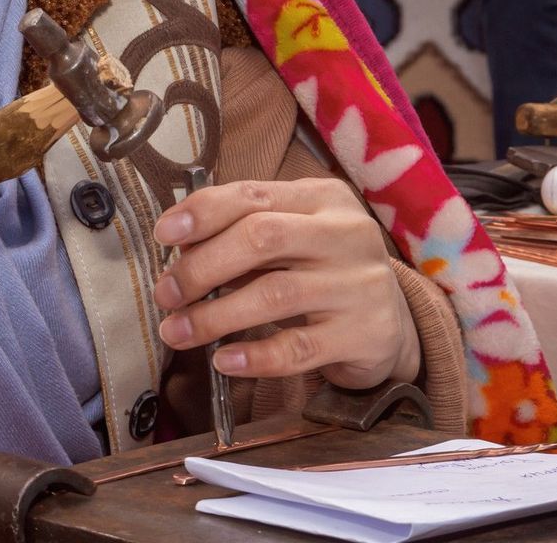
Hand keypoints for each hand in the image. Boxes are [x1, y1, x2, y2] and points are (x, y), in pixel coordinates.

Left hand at [151, 178, 419, 389]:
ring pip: (274, 295)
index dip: (203, 212)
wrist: (392, 324)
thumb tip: (180, 244)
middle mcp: (345, 234)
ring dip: (214, 316)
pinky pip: (298, 347)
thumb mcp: (295, 237)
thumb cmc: (326, 272)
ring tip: (178, 331)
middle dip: (202, 266)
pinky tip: (224, 360)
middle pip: (262, 238)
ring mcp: (358, 285)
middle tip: (167, 293)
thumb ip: (246, 233)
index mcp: (323, 199)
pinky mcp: (363, 335)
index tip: (164, 234)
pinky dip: (254, 356)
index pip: (253, 195)